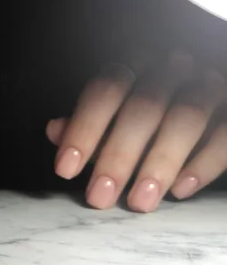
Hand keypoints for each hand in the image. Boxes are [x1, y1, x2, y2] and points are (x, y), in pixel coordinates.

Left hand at [47, 49, 226, 211]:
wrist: (212, 101)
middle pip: (144, 106)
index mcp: (137, 63)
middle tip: (100, 196)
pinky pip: (226, 132)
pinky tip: (181, 190)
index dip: (84, 128)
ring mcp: (211, 83)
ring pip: (187, 116)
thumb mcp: (117, 111)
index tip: (66, 168)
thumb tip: (55, 131)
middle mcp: (174, 67)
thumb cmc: (152, 109)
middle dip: (118, 155)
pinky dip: (205, 162)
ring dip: (160, 163)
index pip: (106, 89)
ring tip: (140, 202)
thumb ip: (89, 122)